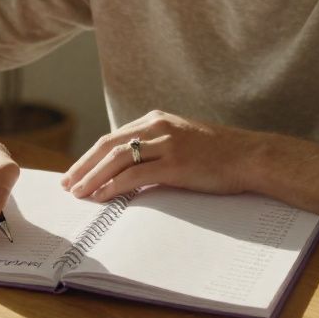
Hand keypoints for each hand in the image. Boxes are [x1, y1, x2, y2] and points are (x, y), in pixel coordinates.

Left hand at [61, 111, 258, 201]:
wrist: (251, 157)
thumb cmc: (220, 155)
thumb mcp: (183, 141)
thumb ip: (158, 148)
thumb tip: (132, 170)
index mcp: (157, 120)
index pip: (114, 138)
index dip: (90, 156)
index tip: (75, 172)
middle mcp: (158, 127)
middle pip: (108, 145)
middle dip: (83, 166)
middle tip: (67, 184)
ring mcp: (167, 144)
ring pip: (117, 159)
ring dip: (93, 177)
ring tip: (78, 193)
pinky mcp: (175, 163)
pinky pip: (135, 175)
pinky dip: (113, 186)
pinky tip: (101, 197)